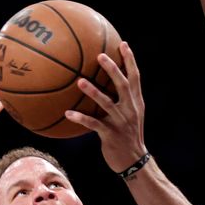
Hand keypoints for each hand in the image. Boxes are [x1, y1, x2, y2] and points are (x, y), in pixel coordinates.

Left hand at [64, 42, 147, 172]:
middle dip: (113, 69)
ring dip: (93, 91)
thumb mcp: (132, 116)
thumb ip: (124, 100)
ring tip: (80, 81)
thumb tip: (109, 84)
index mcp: (136, 102)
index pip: (135, 77)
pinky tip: (68, 113)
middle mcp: (130, 109)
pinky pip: (93, 124)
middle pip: (123, 85)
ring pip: (106, 103)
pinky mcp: (110, 134)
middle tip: (100, 55)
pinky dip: (81, 118)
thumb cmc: (129, 136)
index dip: (130, 60)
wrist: (134, 160)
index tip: (123, 44)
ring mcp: (121, 122)